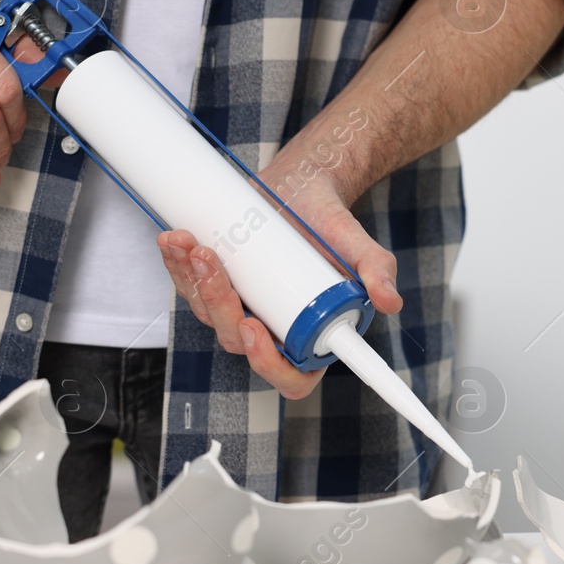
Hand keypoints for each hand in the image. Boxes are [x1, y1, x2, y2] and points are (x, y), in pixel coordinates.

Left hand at [156, 160, 402, 397]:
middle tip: (212, 262)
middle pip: (238, 340)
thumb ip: (377, 270)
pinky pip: (191, 288)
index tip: (255, 326)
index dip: (267, 362)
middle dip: (218, 304)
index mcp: (308, 337)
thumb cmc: (331, 223)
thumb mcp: (358, 244)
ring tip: (191, 243)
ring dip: (192, 282)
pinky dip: (178, 266)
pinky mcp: (219, 286)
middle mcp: (273, 330)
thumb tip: (390, 301)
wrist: (304, 188)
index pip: (289, 375)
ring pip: (208, 314)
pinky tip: (174, 241)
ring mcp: (242, 309)